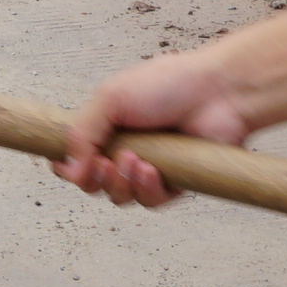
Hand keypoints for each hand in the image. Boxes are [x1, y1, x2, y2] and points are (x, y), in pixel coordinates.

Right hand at [52, 45, 271, 205]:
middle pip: (95, 184)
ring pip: (121, 197)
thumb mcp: (111, 98)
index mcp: (107, 128)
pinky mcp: (175, 183)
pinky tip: (153, 171)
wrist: (217, 93)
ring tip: (135, 161)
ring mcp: (150, 168)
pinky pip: (151, 202)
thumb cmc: (169, 84)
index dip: (68, 167)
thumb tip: (68, 169)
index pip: (75, 158)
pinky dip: (148, 190)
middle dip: (96, 179)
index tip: (69, 166)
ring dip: (122, 184)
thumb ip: (81, 133)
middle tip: (106, 164)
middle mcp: (126, 150)